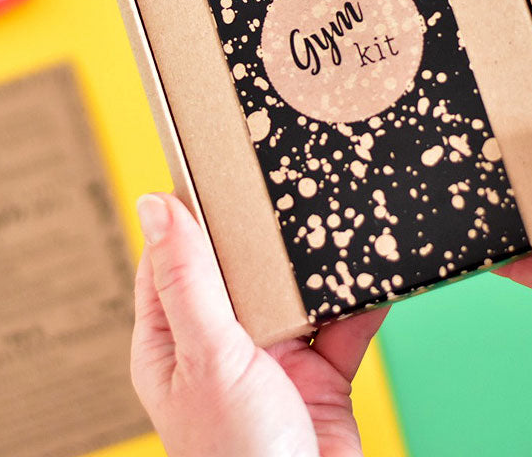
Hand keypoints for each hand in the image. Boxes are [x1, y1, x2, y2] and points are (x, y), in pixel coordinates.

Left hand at [132, 192, 385, 456]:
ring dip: (317, 263)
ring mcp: (274, 353)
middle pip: (241, 265)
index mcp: (175, 336)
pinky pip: (343, 319)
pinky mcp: (321, 367)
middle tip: (287, 177)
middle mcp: (222, 341)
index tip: (216, 163)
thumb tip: (156, 205)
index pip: (175, 255)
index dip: (193, 210)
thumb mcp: (208, 356)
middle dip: (265, 231)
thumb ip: (188, 280)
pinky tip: (375, 270)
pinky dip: (360, 299)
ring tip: (335, 216)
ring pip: (295, 288)